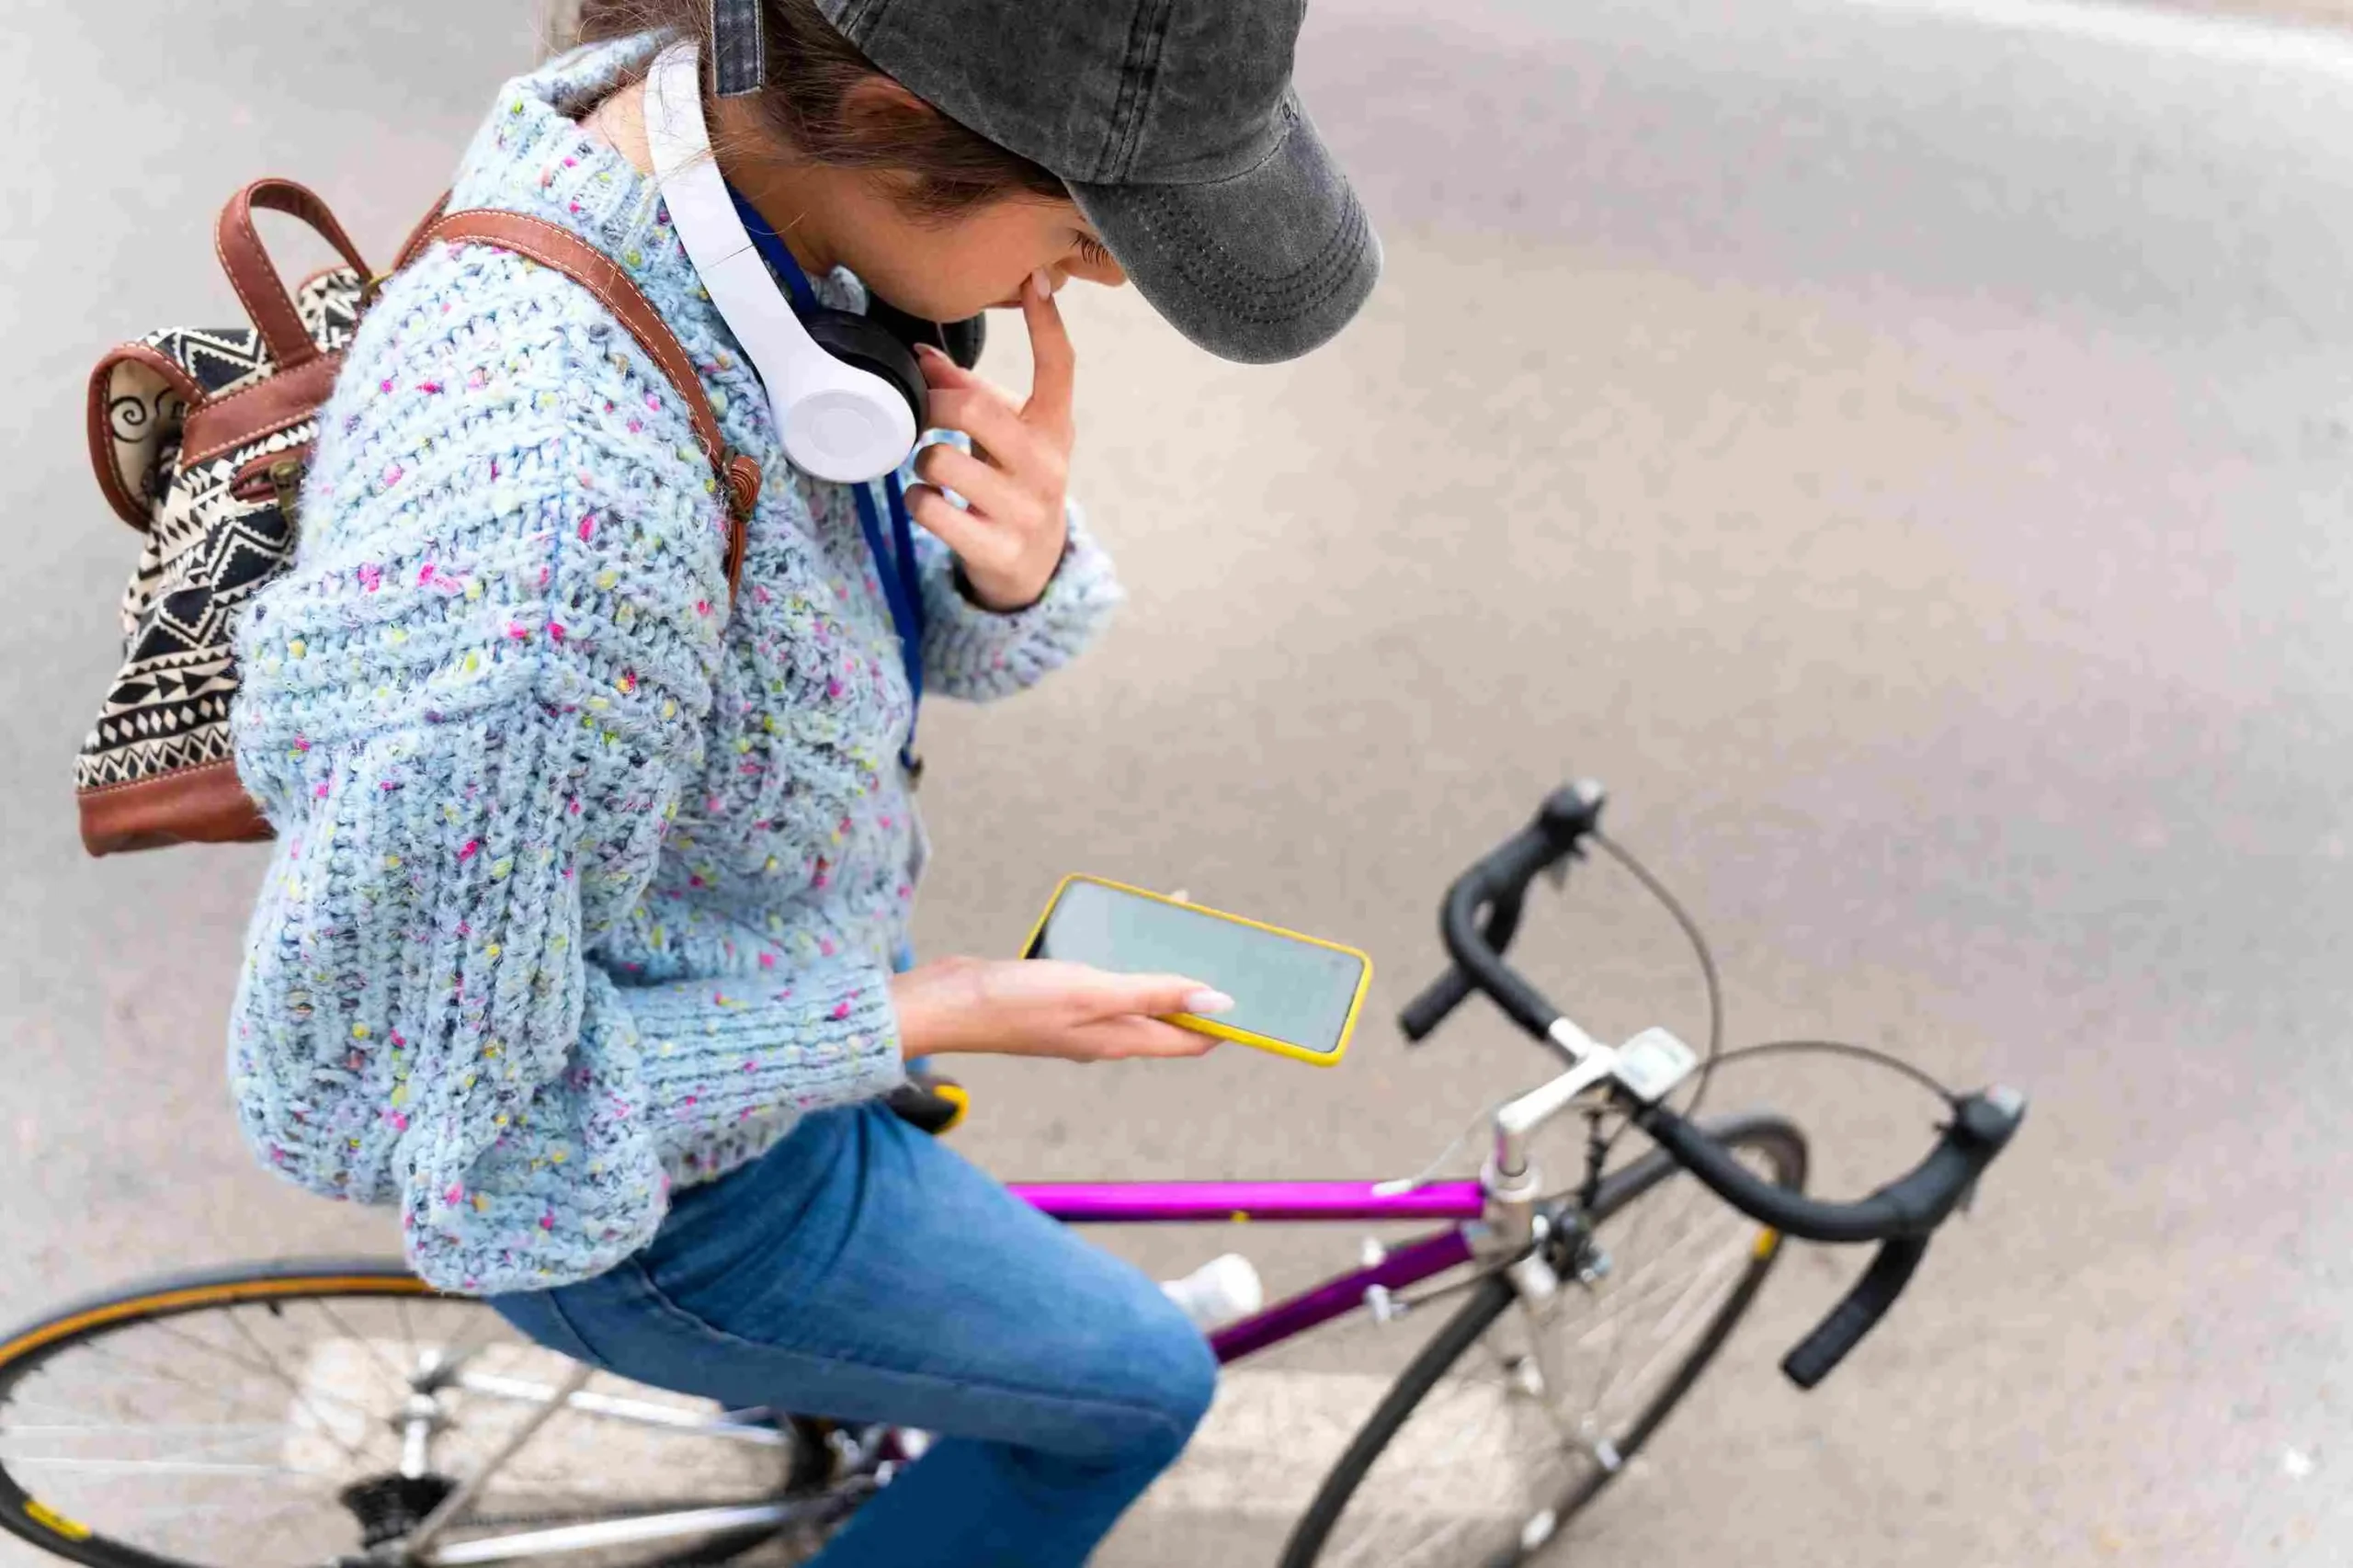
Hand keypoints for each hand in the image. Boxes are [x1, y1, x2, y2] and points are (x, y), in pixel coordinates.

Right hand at [890, 958, 1233, 1063]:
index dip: (1228, 1021)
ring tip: (1184, 925)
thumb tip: (1222, 1002)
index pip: (1192, 1040)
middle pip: (1170, 1014)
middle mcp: (1107, 1033)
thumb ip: (1156, 994)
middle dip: (1201, 986)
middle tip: (1227, 945)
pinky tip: (1124, 927)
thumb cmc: (1015, 1003)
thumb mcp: (1094, 993)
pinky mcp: (1058, 994)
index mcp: (1121, 1040)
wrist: (943, 1003)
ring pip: (1138, 991)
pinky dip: (1124, 953)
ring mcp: (1081, 1015)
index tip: (1258, 997)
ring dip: (1163, 963)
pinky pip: (1106, 974)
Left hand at [905, 269, 1075, 611]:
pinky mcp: (998, 550)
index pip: (1059, 368)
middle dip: (931, 407)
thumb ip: (968, 392)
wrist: (1033, 567)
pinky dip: (917, 500)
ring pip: (941, 461)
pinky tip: (927, 502)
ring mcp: (1026, 512)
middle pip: (974, 411)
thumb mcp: (1004, 435)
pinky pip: (932, 510)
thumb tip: (921, 352)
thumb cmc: (1012, 482)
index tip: (1035, 277)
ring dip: (921, 460)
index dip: (1048, 322)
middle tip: (919, 413)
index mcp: (1054, 428)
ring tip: (929, 468)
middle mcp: (1048, 466)